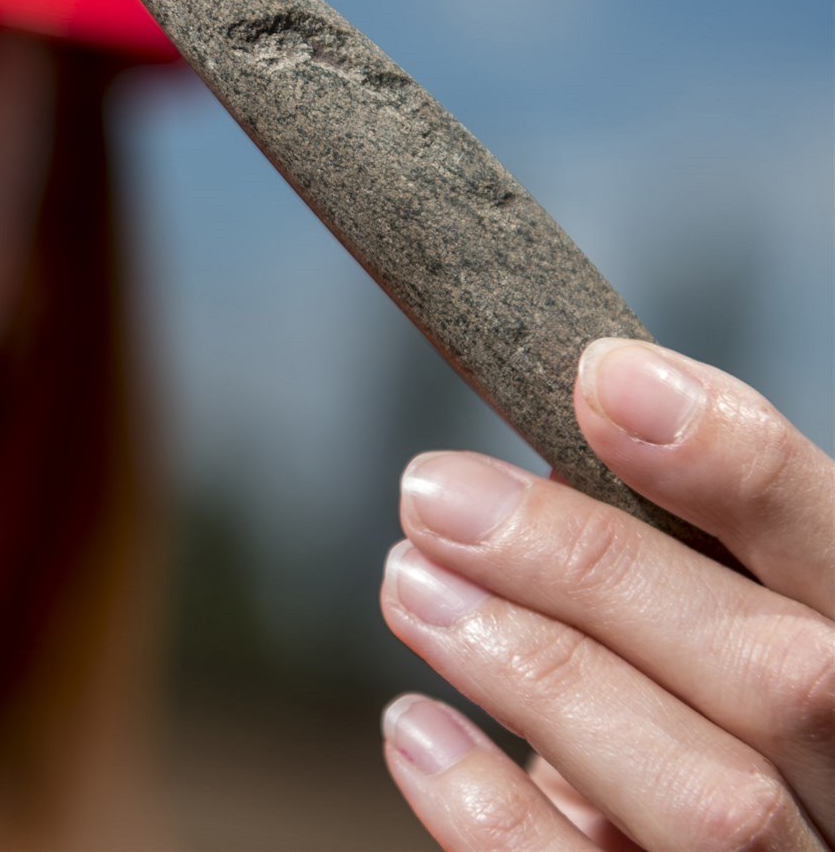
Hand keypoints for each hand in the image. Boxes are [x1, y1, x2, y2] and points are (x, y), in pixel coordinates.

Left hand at [378, 337, 833, 849]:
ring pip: (711, 796)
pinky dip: (494, 812)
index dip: (741, 464)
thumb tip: (542, 464)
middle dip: (591, 566)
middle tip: (434, 495)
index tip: (603, 378)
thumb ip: (669, 569)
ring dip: (539, 672)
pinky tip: (414, 728)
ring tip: (409, 584)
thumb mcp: (703, 635)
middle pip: (778, 672)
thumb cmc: (691, 730)